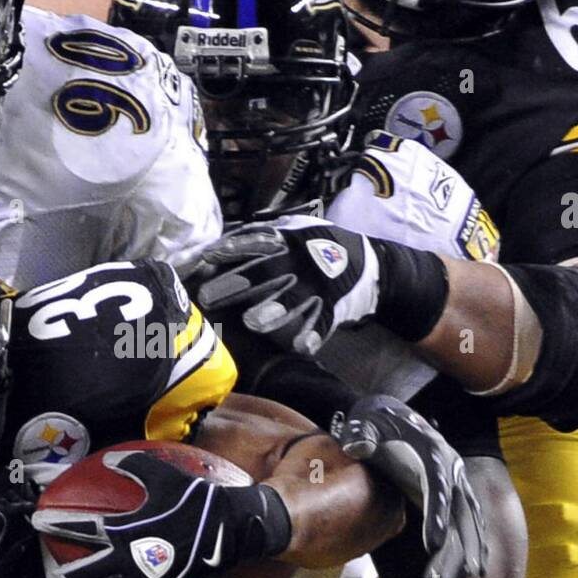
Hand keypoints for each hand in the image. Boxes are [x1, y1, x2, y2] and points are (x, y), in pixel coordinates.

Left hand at [31, 450, 289, 577]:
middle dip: (67, 571)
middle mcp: (128, 559)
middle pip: (86, 571)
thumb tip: (108, 459)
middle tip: (57, 567)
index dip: (54, 523)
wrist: (229, 529)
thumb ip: (131, 466)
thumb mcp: (162, 475)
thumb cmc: (195, 499)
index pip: (79, 527)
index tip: (38, 521)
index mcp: (123, 529)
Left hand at [191, 216, 379, 355]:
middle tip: (206, 296)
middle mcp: (300, 260)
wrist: (371, 262)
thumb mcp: (292, 230)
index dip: (230, 249)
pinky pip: (323, 320)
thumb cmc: (318, 246)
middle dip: (236, 283)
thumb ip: (260, 237)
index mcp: (287, 240)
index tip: (207, 258)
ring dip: (273, 309)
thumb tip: (217, 247)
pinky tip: (301, 347)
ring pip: (293, 297)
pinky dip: (314, 334)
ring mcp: (318, 284)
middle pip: (265, 271)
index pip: (253, 242)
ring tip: (252, 322)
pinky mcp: (334, 305)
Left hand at [332, 395, 484, 577]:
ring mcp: (455, 481)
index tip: (433, 544)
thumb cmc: (375, 422)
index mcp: (431, 452)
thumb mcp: (366, 423)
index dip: (437, 515)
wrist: (390, 415)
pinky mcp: (452, 492)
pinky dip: (473, 542)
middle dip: (457, 545)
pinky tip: (474, 568)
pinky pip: (467, 520)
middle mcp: (451, 467)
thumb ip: (362, 434)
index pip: (437, 486)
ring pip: (468, 520)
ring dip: (469, 549)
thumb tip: (355, 446)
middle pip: (458, 510)